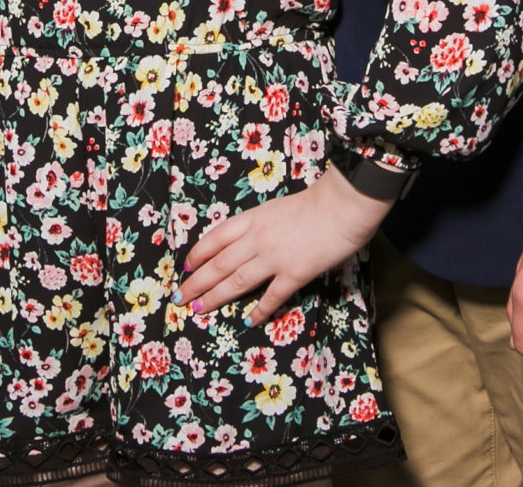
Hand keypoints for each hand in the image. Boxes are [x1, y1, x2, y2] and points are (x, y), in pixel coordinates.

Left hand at [178, 167, 391, 321]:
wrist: (343, 205)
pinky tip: (249, 321)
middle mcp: (257, 239)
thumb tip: (248, 241)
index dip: (199, 253)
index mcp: (253, 218)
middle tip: (180, 297)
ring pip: (237, 281)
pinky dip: (259, 310)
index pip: (216, 237)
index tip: (186, 266)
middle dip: (197, 282)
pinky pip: (271, 297)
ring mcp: (274, 258)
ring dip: (216, 297)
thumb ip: (261, 224)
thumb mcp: (277, 207)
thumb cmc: (316, 202)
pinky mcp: (294, 274)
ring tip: (199, 309)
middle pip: (219, 263)